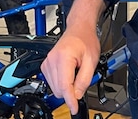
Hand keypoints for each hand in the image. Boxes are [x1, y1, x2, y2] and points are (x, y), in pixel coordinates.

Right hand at [40, 0, 105, 115]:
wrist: (79, 29)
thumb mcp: (92, 61)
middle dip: (70, 91)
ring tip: (76, 72)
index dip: (71, 100)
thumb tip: (78, 95)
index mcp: (63, 57)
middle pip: (58, 89)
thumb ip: (84, 80)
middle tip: (81, 79)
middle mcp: (51, 60)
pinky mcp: (45, 66)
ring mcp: (47, 63)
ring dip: (66, 86)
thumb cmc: (85, 40)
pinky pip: (52, 83)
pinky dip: (61, 82)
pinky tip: (69, 73)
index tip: (75, 108)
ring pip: (54, 88)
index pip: (65, 86)